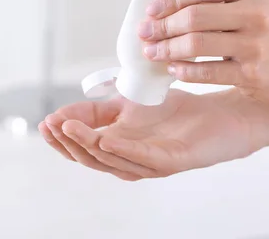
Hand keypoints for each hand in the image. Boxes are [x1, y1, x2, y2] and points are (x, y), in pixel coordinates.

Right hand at [38, 89, 256, 180]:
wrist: (223, 112)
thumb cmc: (179, 112)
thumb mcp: (131, 104)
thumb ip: (101, 110)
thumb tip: (65, 112)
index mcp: (120, 148)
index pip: (83, 148)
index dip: (63, 138)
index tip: (45, 121)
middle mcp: (132, 160)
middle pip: (93, 158)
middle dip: (69, 142)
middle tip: (52, 126)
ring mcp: (152, 163)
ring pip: (113, 160)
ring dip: (88, 145)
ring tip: (70, 128)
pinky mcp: (174, 160)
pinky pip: (144, 159)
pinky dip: (123, 150)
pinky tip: (106, 138)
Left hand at [138, 0, 268, 107]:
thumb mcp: (260, 0)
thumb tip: (170, 5)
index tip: (152, 9)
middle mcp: (255, 14)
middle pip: (193, 16)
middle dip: (161, 25)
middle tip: (145, 33)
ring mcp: (254, 46)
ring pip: (195, 44)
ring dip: (166, 49)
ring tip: (151, 52)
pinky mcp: (252, 75)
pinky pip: (207, 72)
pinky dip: (183, 70)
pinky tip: (172, 69)